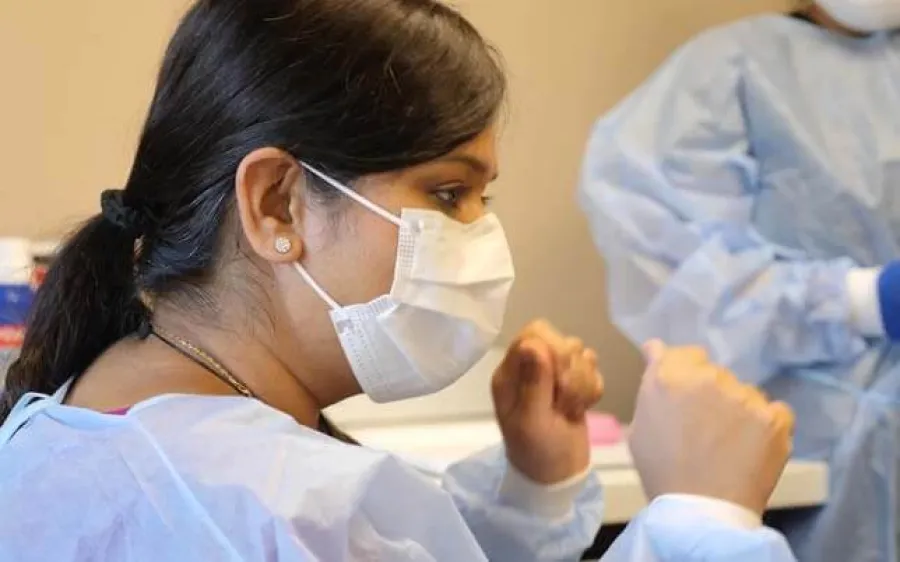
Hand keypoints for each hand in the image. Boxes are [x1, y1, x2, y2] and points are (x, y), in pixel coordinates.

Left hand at [492, 320, 604, 483]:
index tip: (557, 379)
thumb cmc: (537, 451)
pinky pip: (593, 368)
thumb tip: (533, 344)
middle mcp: (530, 367)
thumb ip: (533, 382)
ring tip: (571, 407)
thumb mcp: (531, 421)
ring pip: (581, 353)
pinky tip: (582, 408)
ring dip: (583, 382)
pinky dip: (593, 388)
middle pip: (562, 340)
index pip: (534, 333)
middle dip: (572, 370)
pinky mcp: (574, 383)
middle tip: (564, 398)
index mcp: (509, 373)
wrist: (558, 476)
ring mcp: (553, 374)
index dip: (553, 351)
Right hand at [629, 341, 794, 514]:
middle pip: (713, 373)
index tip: (684, 393)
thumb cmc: (662, 472)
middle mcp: (709, 377)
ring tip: (730, 444)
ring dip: (737, 409)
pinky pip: (773, 410)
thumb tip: (657, 352)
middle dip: (710, 394)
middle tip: (705, 427)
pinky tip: (752, 447)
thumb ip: (652, 385)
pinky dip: (766, 425)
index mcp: (670, 376)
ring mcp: (745, 395)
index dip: (683, 372)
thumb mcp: (640, 426)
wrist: (701, 513)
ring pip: (743, 392)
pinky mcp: (774, 416)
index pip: (682, 353)